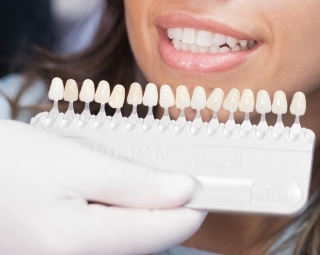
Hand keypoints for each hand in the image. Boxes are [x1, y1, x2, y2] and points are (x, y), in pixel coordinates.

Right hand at [0, 120, 204, 254]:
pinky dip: (118, 217)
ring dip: (141, 210)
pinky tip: (110, 192)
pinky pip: (105, 241)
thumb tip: (184, 192)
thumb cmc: (9, 163)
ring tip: (135, 175)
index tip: (212, 182)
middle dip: (165, 205)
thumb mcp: (75, 164)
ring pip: (127, 241)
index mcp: (77, 245)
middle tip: (175, 168)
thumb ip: (134, 184)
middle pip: (146, 240)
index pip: (162, 232)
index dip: (192, 205)